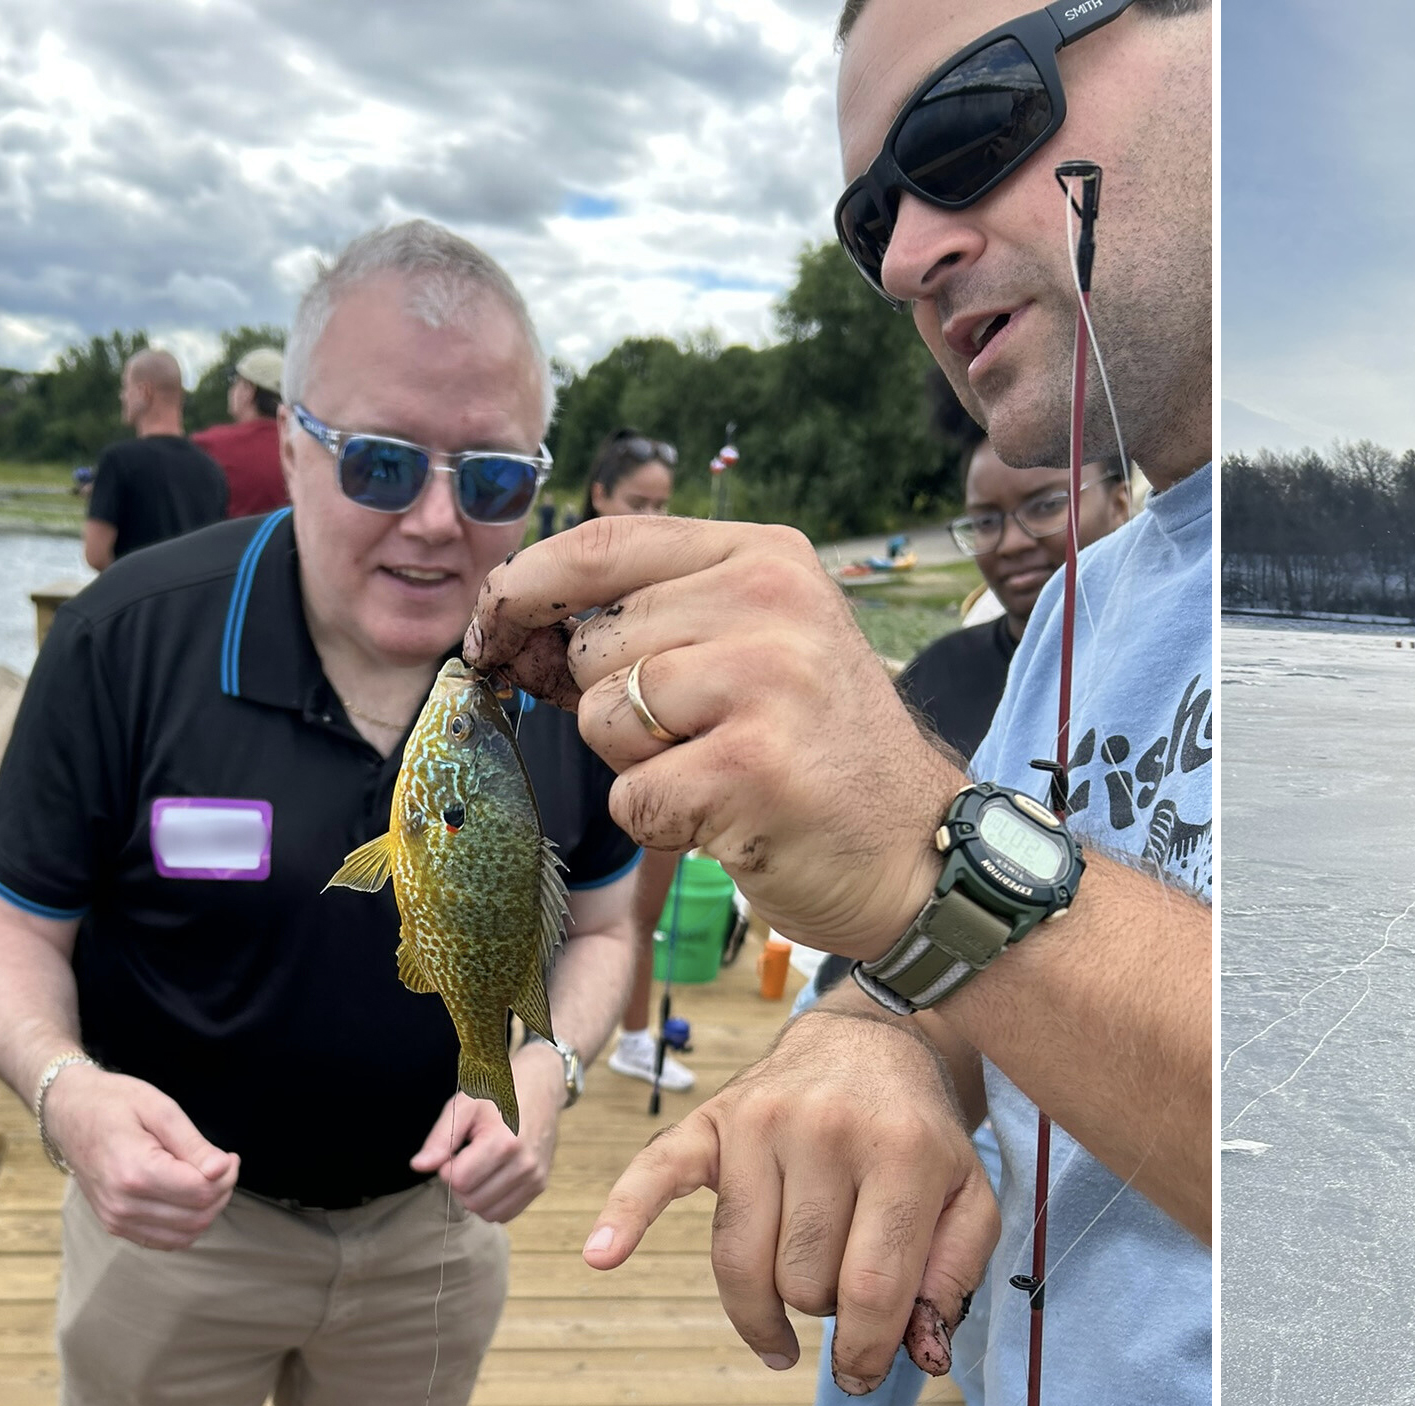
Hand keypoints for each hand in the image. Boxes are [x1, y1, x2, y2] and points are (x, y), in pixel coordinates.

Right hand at [46, 1065, 238, 1249]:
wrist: (68, 1112)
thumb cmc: (113, 1103)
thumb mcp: (159, 1109)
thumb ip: (193, 1144)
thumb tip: (222, 1169)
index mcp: (134, 1171)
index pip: (201, 1192)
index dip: (227, 1175)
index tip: (228, 1156)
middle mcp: (122, 1203)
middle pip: (198, 1216)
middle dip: (221, 1192)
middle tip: (220, 1165)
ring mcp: (116, 1219)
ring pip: (186, 1234)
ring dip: (207, 1209)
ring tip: (203, 1178)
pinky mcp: (115, 1226)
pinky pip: (167, 1240)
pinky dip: (186, 1223)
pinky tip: (185, 1195)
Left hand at [410, 1049, 560, 1223]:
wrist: (540, 1088)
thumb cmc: (498, 1094)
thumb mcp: (462, 1107)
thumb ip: (439, 1139)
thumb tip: (419, 1166)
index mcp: (504, 1143)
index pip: (458, 1181)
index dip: (447, 1168)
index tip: (455, 1150)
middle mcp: (524, 1165)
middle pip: (471, 1201)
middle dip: (460, 1184)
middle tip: (466, 1159)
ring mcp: (535, 1178)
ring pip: (488, 1212)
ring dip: (475, 1196)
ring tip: (479, 1169)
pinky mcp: (539, 1186)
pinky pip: (505, 1213)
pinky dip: (491, 1203)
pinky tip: (491, 1179)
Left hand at [465, 520, 969, 959]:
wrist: (922, 853)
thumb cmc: (822, 755)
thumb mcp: (757, 649)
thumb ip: (653, 623)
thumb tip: (512, 630)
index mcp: (766, 556)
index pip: (603, 542)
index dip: (525, 588)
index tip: (493, 632)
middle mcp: (769, 602)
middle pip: (594, 645)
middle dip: (613, 707)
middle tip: (699, 740)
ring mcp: (765, 681)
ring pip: (604, 718)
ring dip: (639, 767)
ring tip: (722, 774)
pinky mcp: (751, 769)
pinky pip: (632, 795)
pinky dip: (662, 824)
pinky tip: (730, 819)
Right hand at [583, 1011, 998, 1394]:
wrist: (869, 1043)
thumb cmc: (920, 1137)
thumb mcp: (970, 1200)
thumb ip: (953, 1279)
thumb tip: (921, 1356)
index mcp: (902, 1153)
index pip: (871, 1287)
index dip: (865, 1350)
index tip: (860, 1376)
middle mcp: (827, 1131)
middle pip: (802, 1281)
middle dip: (823, 1307)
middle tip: (842, 1282)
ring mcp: (762, 1122)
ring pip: (743, 1262)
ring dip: (765, 1303)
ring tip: (790, 1304)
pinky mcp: (711, 1122)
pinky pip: (657, 1174)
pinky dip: (626, 1216)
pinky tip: (601, 1256)